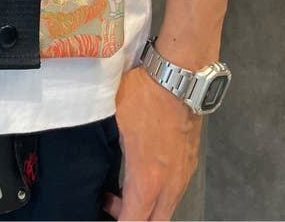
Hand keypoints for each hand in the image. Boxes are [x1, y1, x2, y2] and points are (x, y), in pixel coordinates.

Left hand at [101, 65, 201, 220]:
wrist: (181, 77)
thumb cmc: (144, 95)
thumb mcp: (114, 117)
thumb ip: (108, 145)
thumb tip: (94, 154)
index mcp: (147, 178)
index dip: (117, 221)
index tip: (103, 210)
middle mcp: (170, 184)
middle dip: (134, 220)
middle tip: (113, 204)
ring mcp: (183, 175)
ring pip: (167, 209)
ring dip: (147, 209)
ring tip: (126, 191)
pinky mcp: (190, 163)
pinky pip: (175, 193)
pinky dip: (159, 195)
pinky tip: (146, 176)